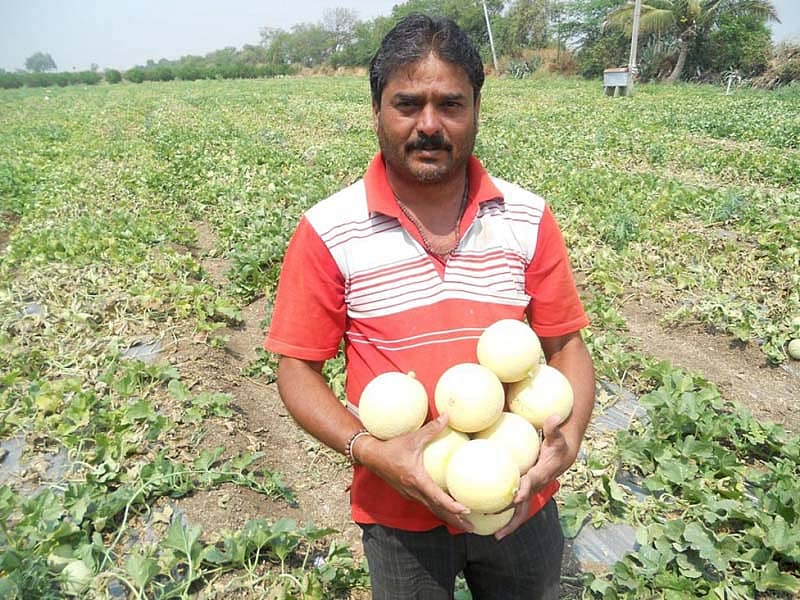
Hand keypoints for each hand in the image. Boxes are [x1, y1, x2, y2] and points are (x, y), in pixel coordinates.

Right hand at [357, 413, 472, 530]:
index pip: (437, 497)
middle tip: (472, 527)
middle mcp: (413, 491)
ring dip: (448, 518)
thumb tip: (448, 416)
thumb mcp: (412, 438)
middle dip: (455, 519)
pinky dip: (439, 510)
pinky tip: (447, 510)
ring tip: (464, 524)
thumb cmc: (391, 446)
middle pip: (437, 510)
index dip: (451, 505)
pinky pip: (426, 504)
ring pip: (432, 510)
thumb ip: (431, 429)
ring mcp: (410, 494)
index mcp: (416, 480)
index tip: (466, 509)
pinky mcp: (408, 493)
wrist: (371, 456)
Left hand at [493, 413, 576, 538]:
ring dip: (508, 524)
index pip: (531, 482)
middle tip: (499, 532)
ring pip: (519, 511)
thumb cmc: (558, 444)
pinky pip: (514, 506)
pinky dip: (505, 515)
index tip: (516, 496)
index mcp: (540, 474)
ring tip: (494, 536)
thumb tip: (554, 417)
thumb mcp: (557, 435)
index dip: (524, 489)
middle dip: (513, 519)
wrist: (564, 456)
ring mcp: (530, 491)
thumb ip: (553, 428)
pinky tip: (489, 519)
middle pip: (524, 506)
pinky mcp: (524, 491)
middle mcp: (535, 487)